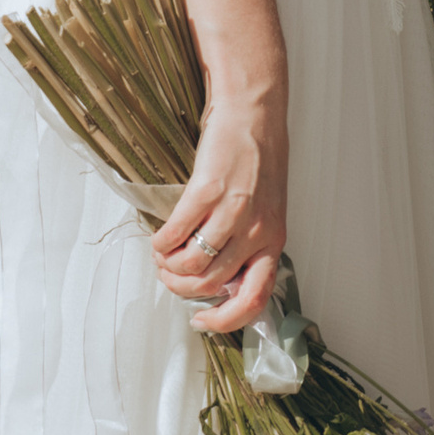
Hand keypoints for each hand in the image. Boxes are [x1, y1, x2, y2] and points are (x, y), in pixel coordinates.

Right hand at [150, 61, 289, 335]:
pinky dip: (161, 244)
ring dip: (168, 268)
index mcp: (274, 241)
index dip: (224, 321)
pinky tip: (159, 239)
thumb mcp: (267, 211)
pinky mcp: (208, 191)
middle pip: (210, 286)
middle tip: (169, 275)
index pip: (253, 300)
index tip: (200, 320)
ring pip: (191, 266)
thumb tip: (218, 283)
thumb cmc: (259, 162)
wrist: (254, 113)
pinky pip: (176, 235)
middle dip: (181, 289)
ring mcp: (234, 212)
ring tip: (162, 256)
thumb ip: (250, 245)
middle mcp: (258, 232)